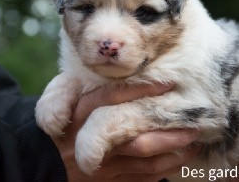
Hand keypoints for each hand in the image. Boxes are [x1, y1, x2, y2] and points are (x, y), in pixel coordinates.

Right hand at [51, 82, 201, 181]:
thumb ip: (89, 84)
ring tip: (196, 141)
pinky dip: (164, 169)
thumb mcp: (65, 98)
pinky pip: (142, 177)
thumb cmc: (61, 123)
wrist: (43, 160)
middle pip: (135, 137)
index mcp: (80, 113)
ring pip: (144, 160)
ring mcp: (102, 164)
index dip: (141, 91)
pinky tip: (181, 158)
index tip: (169, 84)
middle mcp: (93, 140)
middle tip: (193, 123)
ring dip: (173, 151)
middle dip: (167, 132)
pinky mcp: (109, 181)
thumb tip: (127, 67)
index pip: (112, 98)